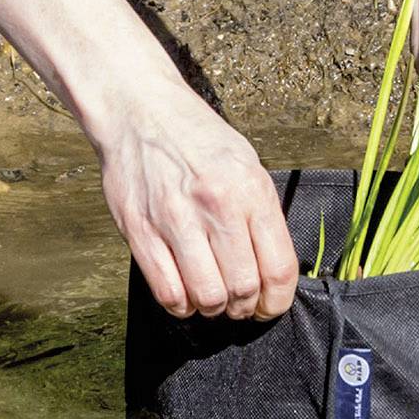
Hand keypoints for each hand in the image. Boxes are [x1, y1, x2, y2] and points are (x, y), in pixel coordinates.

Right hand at [92, 79, 298, 320]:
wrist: (141, 110)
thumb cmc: (197, 138)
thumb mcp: (246, 163)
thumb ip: (261, 213)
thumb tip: (273, 268)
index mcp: (250, 190)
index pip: (278, 268)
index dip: (277, 301)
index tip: (269, 306)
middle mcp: (216, 206)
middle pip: (243, 289)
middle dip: (244, 307)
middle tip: (238, 302)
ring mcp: (175, 220)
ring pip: (207, 297)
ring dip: (214, 308)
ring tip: (211, 296)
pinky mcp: (141, 231)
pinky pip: (168, 292)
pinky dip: (181, 305)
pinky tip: (185, 293)